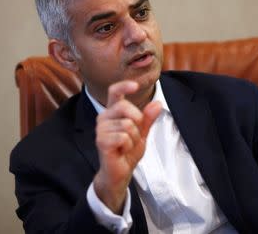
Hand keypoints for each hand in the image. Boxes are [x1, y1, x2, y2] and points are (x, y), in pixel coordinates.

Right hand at [93, 80, 161, 213]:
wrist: (120, 172)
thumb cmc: (128, 151)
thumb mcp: (142, 133)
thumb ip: (148, 118)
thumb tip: (157, 103)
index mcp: (113, 112)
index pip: (114, 92)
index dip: (124, 86)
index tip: (135, 86)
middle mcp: (103, 117)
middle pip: (124, 107)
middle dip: (137, 121)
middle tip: (135, 135)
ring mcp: (100, 129)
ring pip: (127, 125)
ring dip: (133, 138)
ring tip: (127, 145)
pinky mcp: (101, 141)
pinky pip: (123, 137)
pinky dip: (128, 145)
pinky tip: (122, 150)